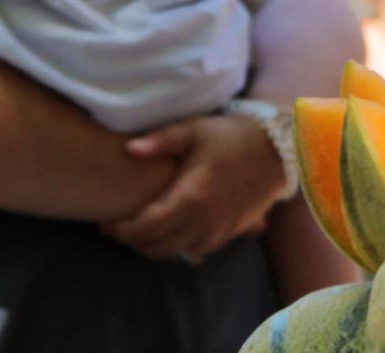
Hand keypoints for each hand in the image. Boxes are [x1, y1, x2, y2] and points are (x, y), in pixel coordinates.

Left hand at [102, 113, 282, 260]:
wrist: (277, 151)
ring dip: (155, 245)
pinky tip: (171, 227)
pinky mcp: (230, 234)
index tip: (106, 222)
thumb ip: (161, 141)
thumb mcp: (194, 131)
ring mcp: (218, 231)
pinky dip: (178, 244)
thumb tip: (129, 150)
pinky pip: (195, 250)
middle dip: (133, 241)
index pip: (145, 229)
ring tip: (142, 227)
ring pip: (175, 252)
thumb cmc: (231, 137)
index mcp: (190, 197)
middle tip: (119, 226)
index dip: (121, 230)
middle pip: (156, 248)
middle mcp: (203, 222)